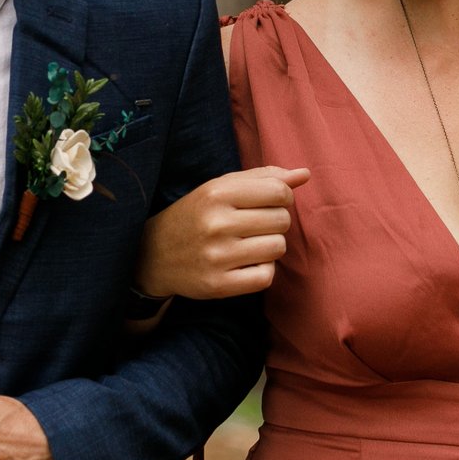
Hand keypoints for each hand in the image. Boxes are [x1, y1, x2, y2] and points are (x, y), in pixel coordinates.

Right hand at [135, 166, 307, 299]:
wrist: (153, 255)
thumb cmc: (197, 214)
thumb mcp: (222, 187)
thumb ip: (264, 178)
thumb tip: (304, 174)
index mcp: (217, 193)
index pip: (279, 192)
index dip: (283, 197)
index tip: (269, 203)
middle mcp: (216, 224)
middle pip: (282, 220)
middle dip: (277, 221)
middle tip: (256, 225)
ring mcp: (216, 257)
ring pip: (278, 248)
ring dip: (271, 246)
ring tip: (251, 244)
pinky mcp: (217, 285)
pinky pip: (265, 277)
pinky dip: (263, 271)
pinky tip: (247, 264)